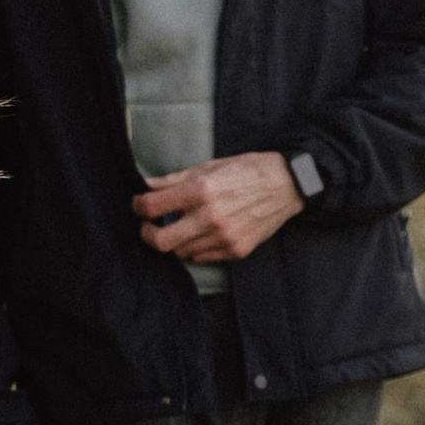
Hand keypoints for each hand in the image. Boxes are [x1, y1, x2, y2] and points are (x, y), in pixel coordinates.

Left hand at [134, 148, 301, 263]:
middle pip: (160, 241)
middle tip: (150, 225)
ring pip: (180, 251)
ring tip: (180, 226)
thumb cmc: (247, 170)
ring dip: (174, 240)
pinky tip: (201, 233)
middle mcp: (210, 217)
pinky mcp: (237, 250)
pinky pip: (202, 257)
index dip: (138, 206)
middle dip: (147, 234)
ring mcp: (224, 237)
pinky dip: (195, 248)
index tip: (139, 205)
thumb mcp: (209, 166)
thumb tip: (147, 186)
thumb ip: (175, 180)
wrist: (287, 184)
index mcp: (200, 191)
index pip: (151, 206)